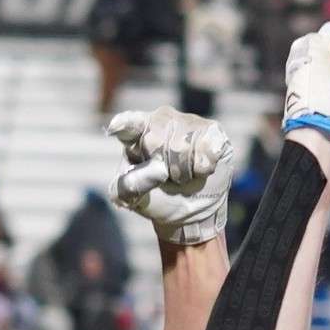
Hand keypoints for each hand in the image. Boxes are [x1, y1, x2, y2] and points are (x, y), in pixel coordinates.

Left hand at [108, 107, 236, 246]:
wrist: (192, 209)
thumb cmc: (158, 197)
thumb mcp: (133, 199)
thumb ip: (129, 187)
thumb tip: (156, 171)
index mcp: (135, 133)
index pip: (129, 124)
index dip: (125, 125)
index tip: (116, 127)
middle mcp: (161, 120)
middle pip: (156, 141)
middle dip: (163, 168)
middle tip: (168, 178)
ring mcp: (189, 121)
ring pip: (183, 146)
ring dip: (185, 171)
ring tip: (185, 175)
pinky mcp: (213, 130)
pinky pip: (207, 148)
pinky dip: (204, 168)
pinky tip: (202, 169)